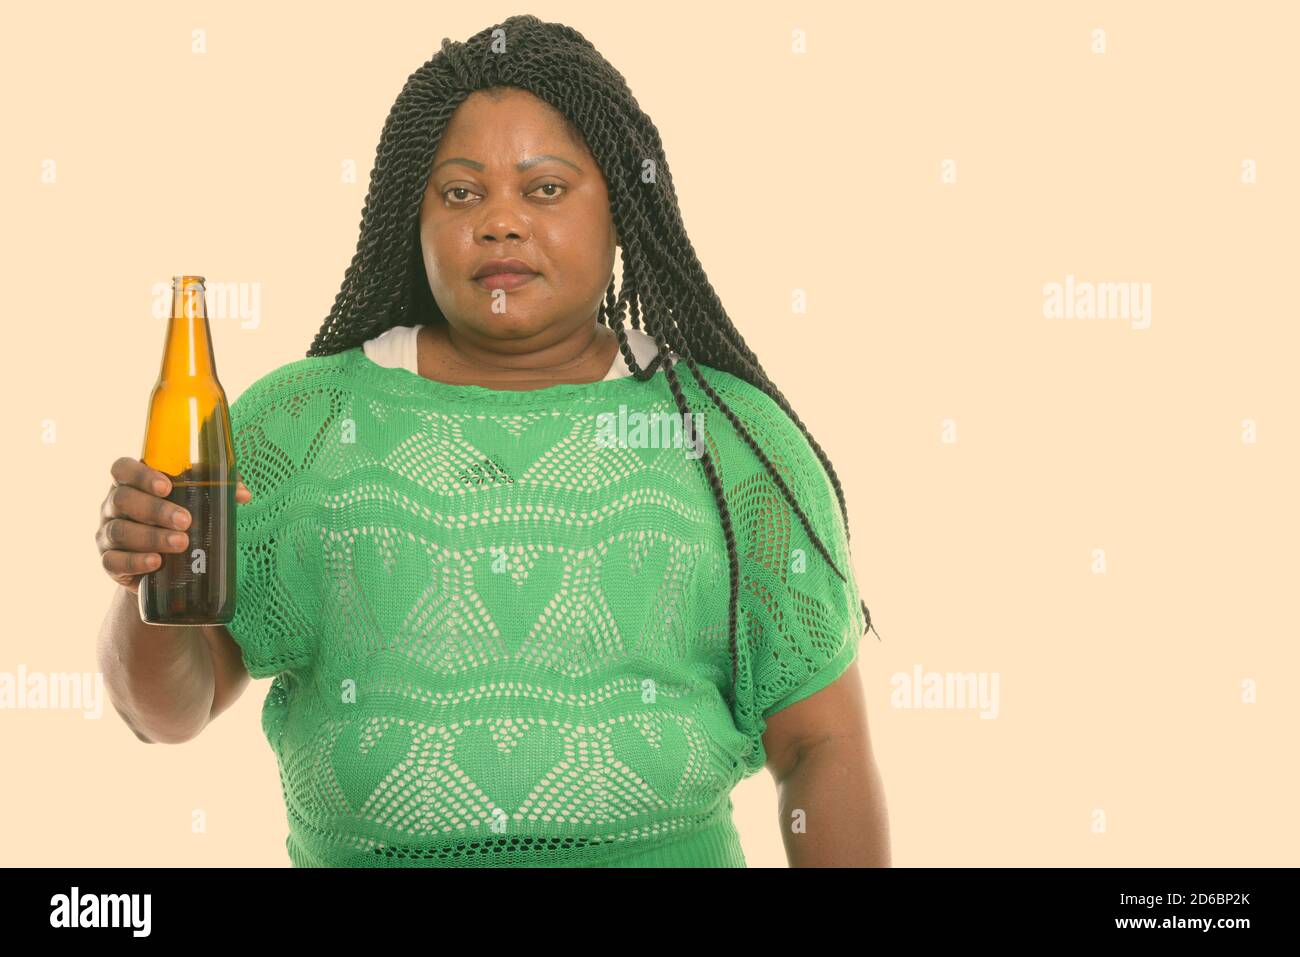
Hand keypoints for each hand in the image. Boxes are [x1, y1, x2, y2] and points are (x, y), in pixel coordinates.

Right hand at [96, 457, 251, 594]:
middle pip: (123, 499)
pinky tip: (155, 563)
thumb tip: (242, 493)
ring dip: (151, 537)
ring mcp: (107, 534)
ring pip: (119, 531)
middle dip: (156, 510)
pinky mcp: (109, 562)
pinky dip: (136, 561)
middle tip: (186, 521)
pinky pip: (113, 561)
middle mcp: (113, 505)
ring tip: (181, 544)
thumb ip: (215, 489)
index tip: (167, 486)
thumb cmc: (178, 522)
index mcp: (132, 483)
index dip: (141, 475)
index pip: (122, 468)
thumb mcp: (194, 502)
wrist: (161, 567)